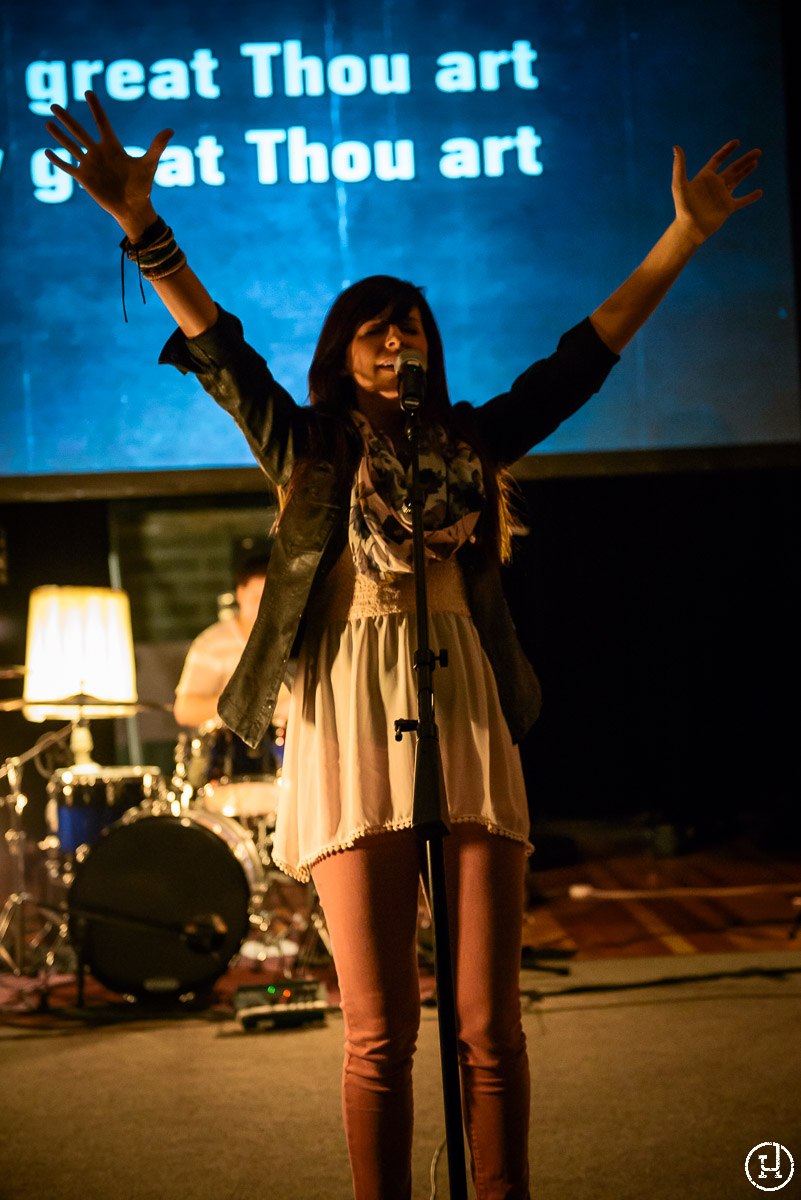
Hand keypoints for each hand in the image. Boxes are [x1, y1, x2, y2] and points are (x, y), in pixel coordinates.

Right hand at [45, 90, 172, 237]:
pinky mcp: (84, 178)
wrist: (134, 208)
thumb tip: (170, 130)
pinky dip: (58, 160)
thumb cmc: (143, 186)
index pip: (102, 122)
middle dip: (67, 119)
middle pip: (80, 131)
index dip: (96, 108)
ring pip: (71, 146)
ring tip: (47, 123)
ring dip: (59, 136)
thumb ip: (157, 146)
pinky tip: (47, 151)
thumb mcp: (149, 164)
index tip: (88, 93)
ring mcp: (90, 165)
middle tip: (53, 105)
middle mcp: (99, 153)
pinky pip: (68, 167)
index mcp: (113, 146)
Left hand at [672, 141, 761, 244]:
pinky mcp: (727, 208)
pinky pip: (742, 201)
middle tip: (757, 151)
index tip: (736, 142)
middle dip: (745, 159)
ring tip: (756, 161)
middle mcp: (715, 185)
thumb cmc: (683, 207)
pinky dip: (750, 197)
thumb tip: (676, 146)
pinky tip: (759, 192)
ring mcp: (722, 196)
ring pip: (737, 180)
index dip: (726, 150)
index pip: (717, 160)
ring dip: (746, 171)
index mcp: (705, 178)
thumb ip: (679, 166)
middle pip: (732, 168)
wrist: (690, 228)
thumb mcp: (680, 184)